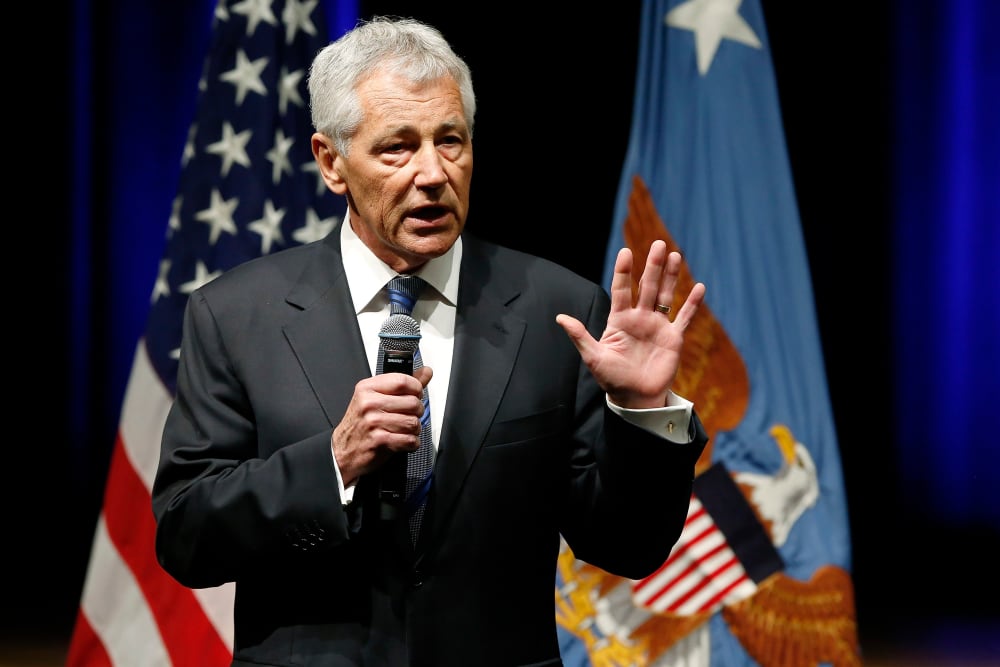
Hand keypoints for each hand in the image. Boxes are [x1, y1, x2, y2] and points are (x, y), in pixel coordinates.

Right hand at [332, 366, 431, 486]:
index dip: (416, 388)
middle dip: (417, 412)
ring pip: (413, 422)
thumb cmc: (360, 424)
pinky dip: (411, 443)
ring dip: (414, 429)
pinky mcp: (379, 440)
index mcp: (367, 388)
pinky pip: (410, 440)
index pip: (403, 380)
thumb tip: (426, 372)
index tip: (416, 394)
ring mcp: (373, 422)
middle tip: (409, 415)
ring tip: (404, 429)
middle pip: (412, 402)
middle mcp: (369, 403)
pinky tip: (402, 440)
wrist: (343, 451)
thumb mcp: (375, 397)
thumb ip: (403, 384)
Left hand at [556, 240, 704, 408]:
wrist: (635, 398)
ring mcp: (657, 326)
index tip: (626, 252)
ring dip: (671, 277)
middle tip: (659, 244)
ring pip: (666, 296)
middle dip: (653, 266)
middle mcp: (639, 318)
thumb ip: (580, 336)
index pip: (622, 290)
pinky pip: (684, 318)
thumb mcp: (593, 357)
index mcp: (619, 320)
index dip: (624, 272)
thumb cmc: (612, 379)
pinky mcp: (673, 338)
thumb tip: (560, 318)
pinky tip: (699, 288)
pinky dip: (692, 304)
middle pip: (647, 287)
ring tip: (676, 255)